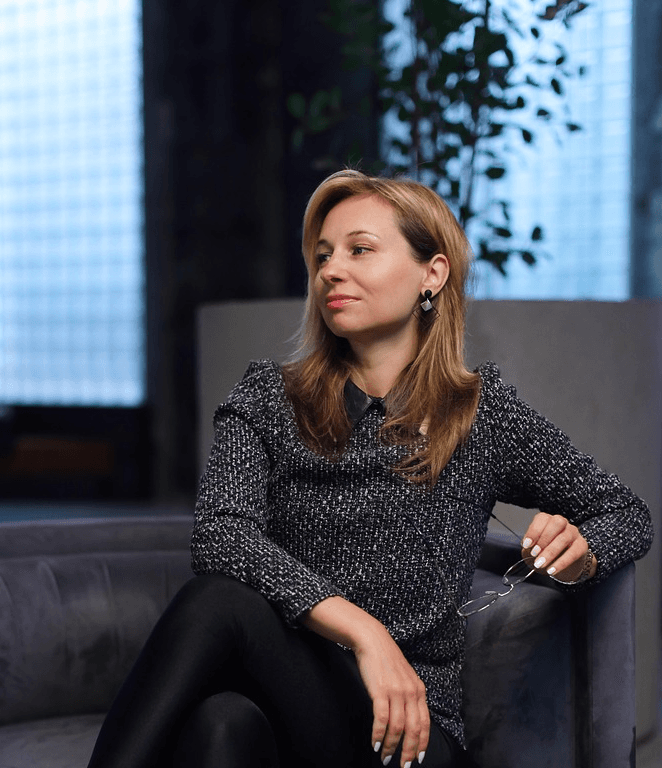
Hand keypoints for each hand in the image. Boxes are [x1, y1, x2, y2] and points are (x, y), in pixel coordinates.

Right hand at [302, 596, 428, 766]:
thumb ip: (409, 696)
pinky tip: (375, 744)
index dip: (423, 743)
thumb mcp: (405, 677)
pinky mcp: (381, 690)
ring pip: (397, 727)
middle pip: (414, 729)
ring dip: (391, 746)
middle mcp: (411, 692)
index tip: (418, 758)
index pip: (425, 723)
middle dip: (409, 751)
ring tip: (385, 758)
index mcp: (419, 690)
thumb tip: (409, 720)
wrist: (373, 640)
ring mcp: (397, 691)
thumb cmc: (386, 660)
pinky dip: (379, 734)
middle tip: (403, 766)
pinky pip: (381, 719)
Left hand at [521, 512, 595, 581]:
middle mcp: (562, 523)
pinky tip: (552, 570)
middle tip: (534, 553)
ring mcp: (574, 533)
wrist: (564, 564)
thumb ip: (529, 547)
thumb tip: (527, 550)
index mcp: (549, 520)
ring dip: (550, 552)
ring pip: (564, 538)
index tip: (526, 545)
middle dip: (544, 538)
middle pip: (557, 523)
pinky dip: (561, 563)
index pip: (542, 518)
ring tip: (540, 564)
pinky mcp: (582, 545)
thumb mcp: (534, 549)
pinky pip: (573, 553)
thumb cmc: (546, 552)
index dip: (534, 531)